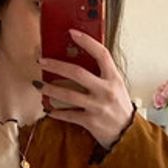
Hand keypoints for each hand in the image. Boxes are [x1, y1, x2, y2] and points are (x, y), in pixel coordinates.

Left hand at [38, 29, 133, 149]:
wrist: (128, 134)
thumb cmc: (120, 108)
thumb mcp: (117, 87)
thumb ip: (102, 75)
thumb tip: (80, 60)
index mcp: (114, 78)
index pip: (101, 54)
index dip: (87, 41)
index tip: (72, 33)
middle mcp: (106, 91)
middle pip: (77, 73)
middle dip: (56, 65)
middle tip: (42, 61)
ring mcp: (98, 106)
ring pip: (68, 94)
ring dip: (50, 89)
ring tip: (39, 85)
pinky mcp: (90, 121)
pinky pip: (68, 115)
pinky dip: (56, 112)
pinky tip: (48, 109)